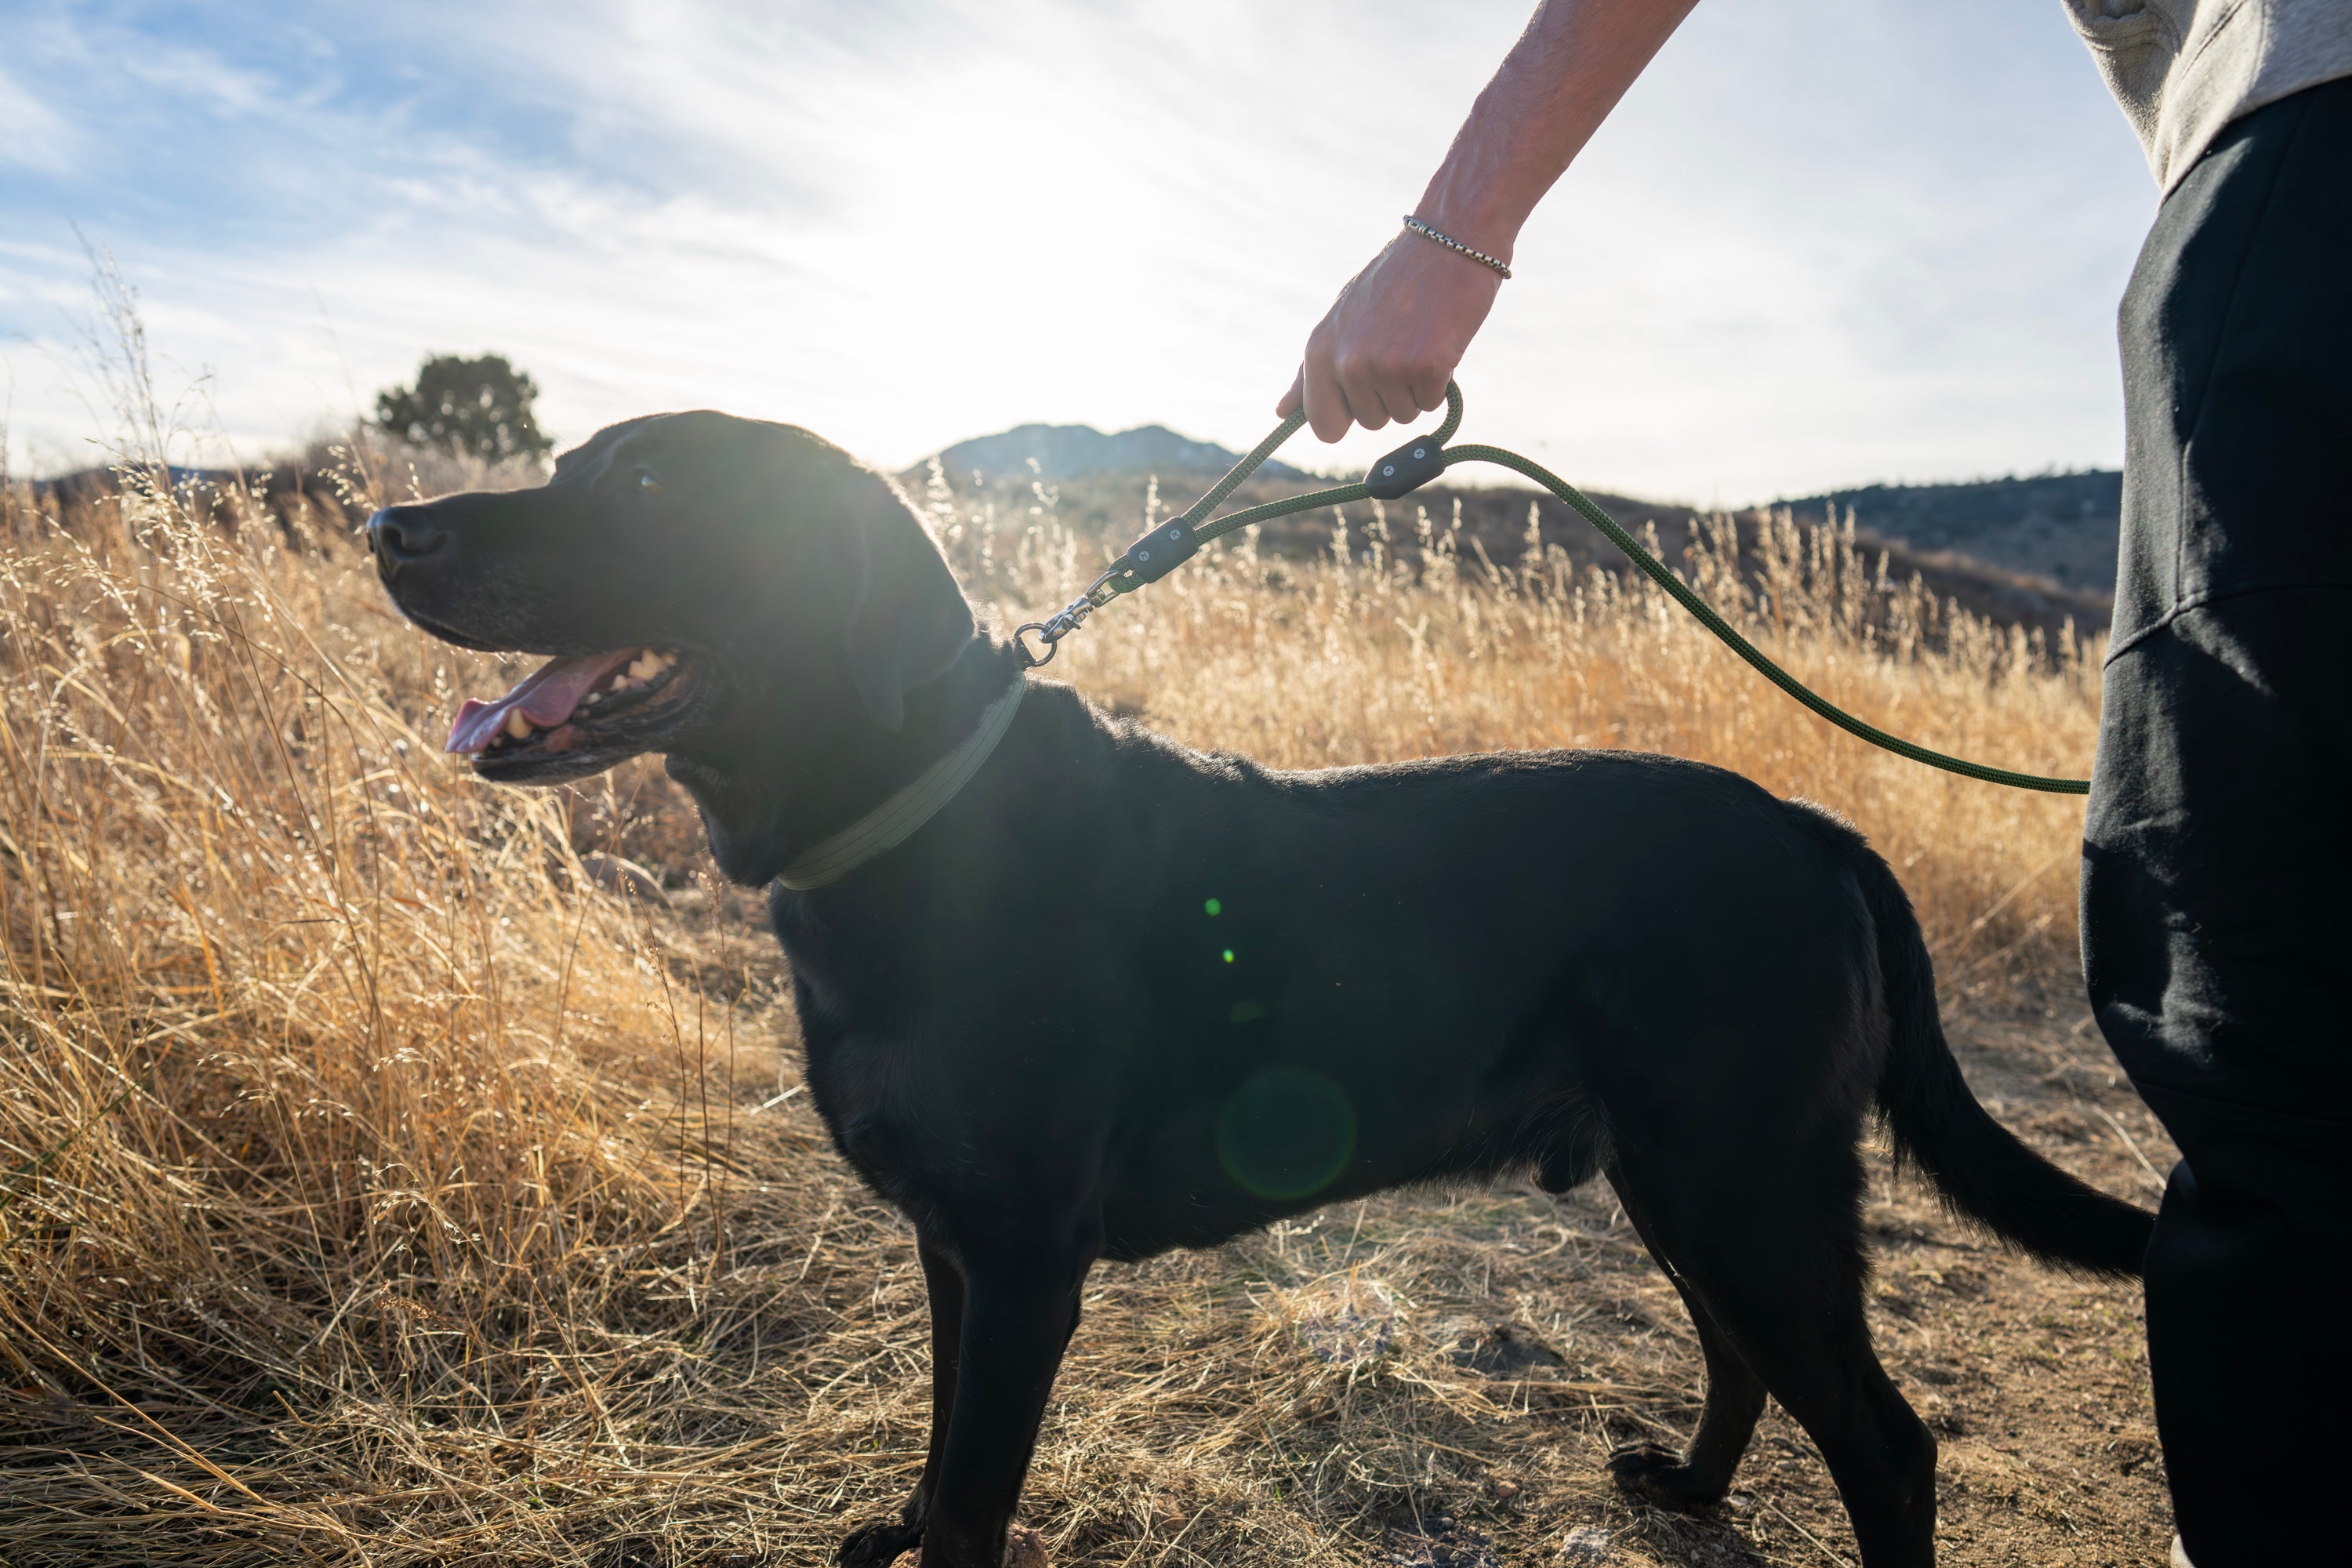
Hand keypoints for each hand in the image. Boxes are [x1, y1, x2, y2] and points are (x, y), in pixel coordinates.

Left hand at [1279, 226, 1505, 442]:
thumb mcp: (1341, 321)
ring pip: (1404, 415)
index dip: (1348, 416)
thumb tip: (1280, 412)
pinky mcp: (1426, 367)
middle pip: (1370, 421)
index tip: (1363, 395)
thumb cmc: (1396, 283)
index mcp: (1320, 351)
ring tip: (1419, 339)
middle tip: (1400, 346)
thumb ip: (1311, 372)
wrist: (1448, 243)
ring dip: (1416, 387)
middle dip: (1389, 395)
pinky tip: (1439, 341)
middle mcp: (1347, 362)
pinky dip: (1441, 380)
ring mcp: (1386, 366)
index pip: (1323, 424)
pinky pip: (1433, 403)